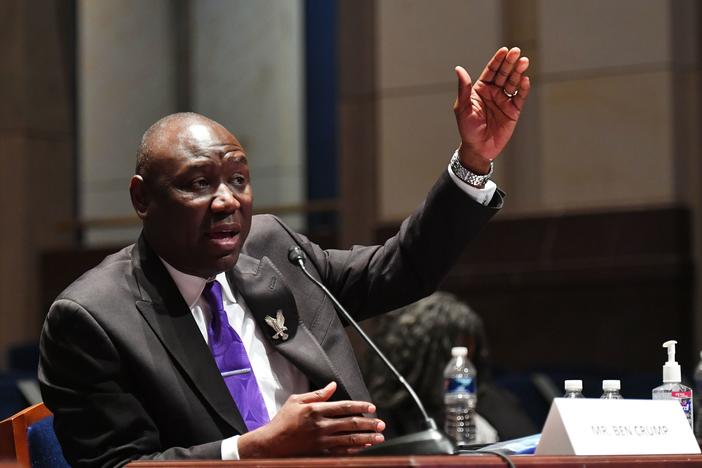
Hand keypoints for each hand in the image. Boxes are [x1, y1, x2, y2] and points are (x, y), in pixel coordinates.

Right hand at [237, 382, 384, 456]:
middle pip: (351, 423)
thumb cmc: (282, 421)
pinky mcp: (320, 453)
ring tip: (379, 437)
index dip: (360, 406)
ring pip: (349, 439)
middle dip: (368, 423)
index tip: (372, 407)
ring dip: (366, 438)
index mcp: (316, 410)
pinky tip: (364, 447)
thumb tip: (333, 385)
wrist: (271, 444)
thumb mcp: (296, 401)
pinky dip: (354, 449)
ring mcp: (321, 441)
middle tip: (381, 424)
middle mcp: (321, 426)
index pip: (344, 406)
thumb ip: (317, 394)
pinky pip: (341, 451)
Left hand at [453, 47, 530, 172]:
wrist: (478, 148)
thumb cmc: (467, 128)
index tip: (504, 50)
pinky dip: (523, 89)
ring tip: (524, 62)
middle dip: (510, 62)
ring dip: (518, 72)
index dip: (498, 60)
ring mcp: (504, 101)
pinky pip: (519, 97)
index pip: (491, 71)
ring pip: (513, 83)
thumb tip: (459, 69)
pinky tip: (525, 80)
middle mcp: (493, 92)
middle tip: (517, 51)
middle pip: (503, 74)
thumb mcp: (463, 107)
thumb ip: (463, 88)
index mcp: (480, 89)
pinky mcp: (513, 111)